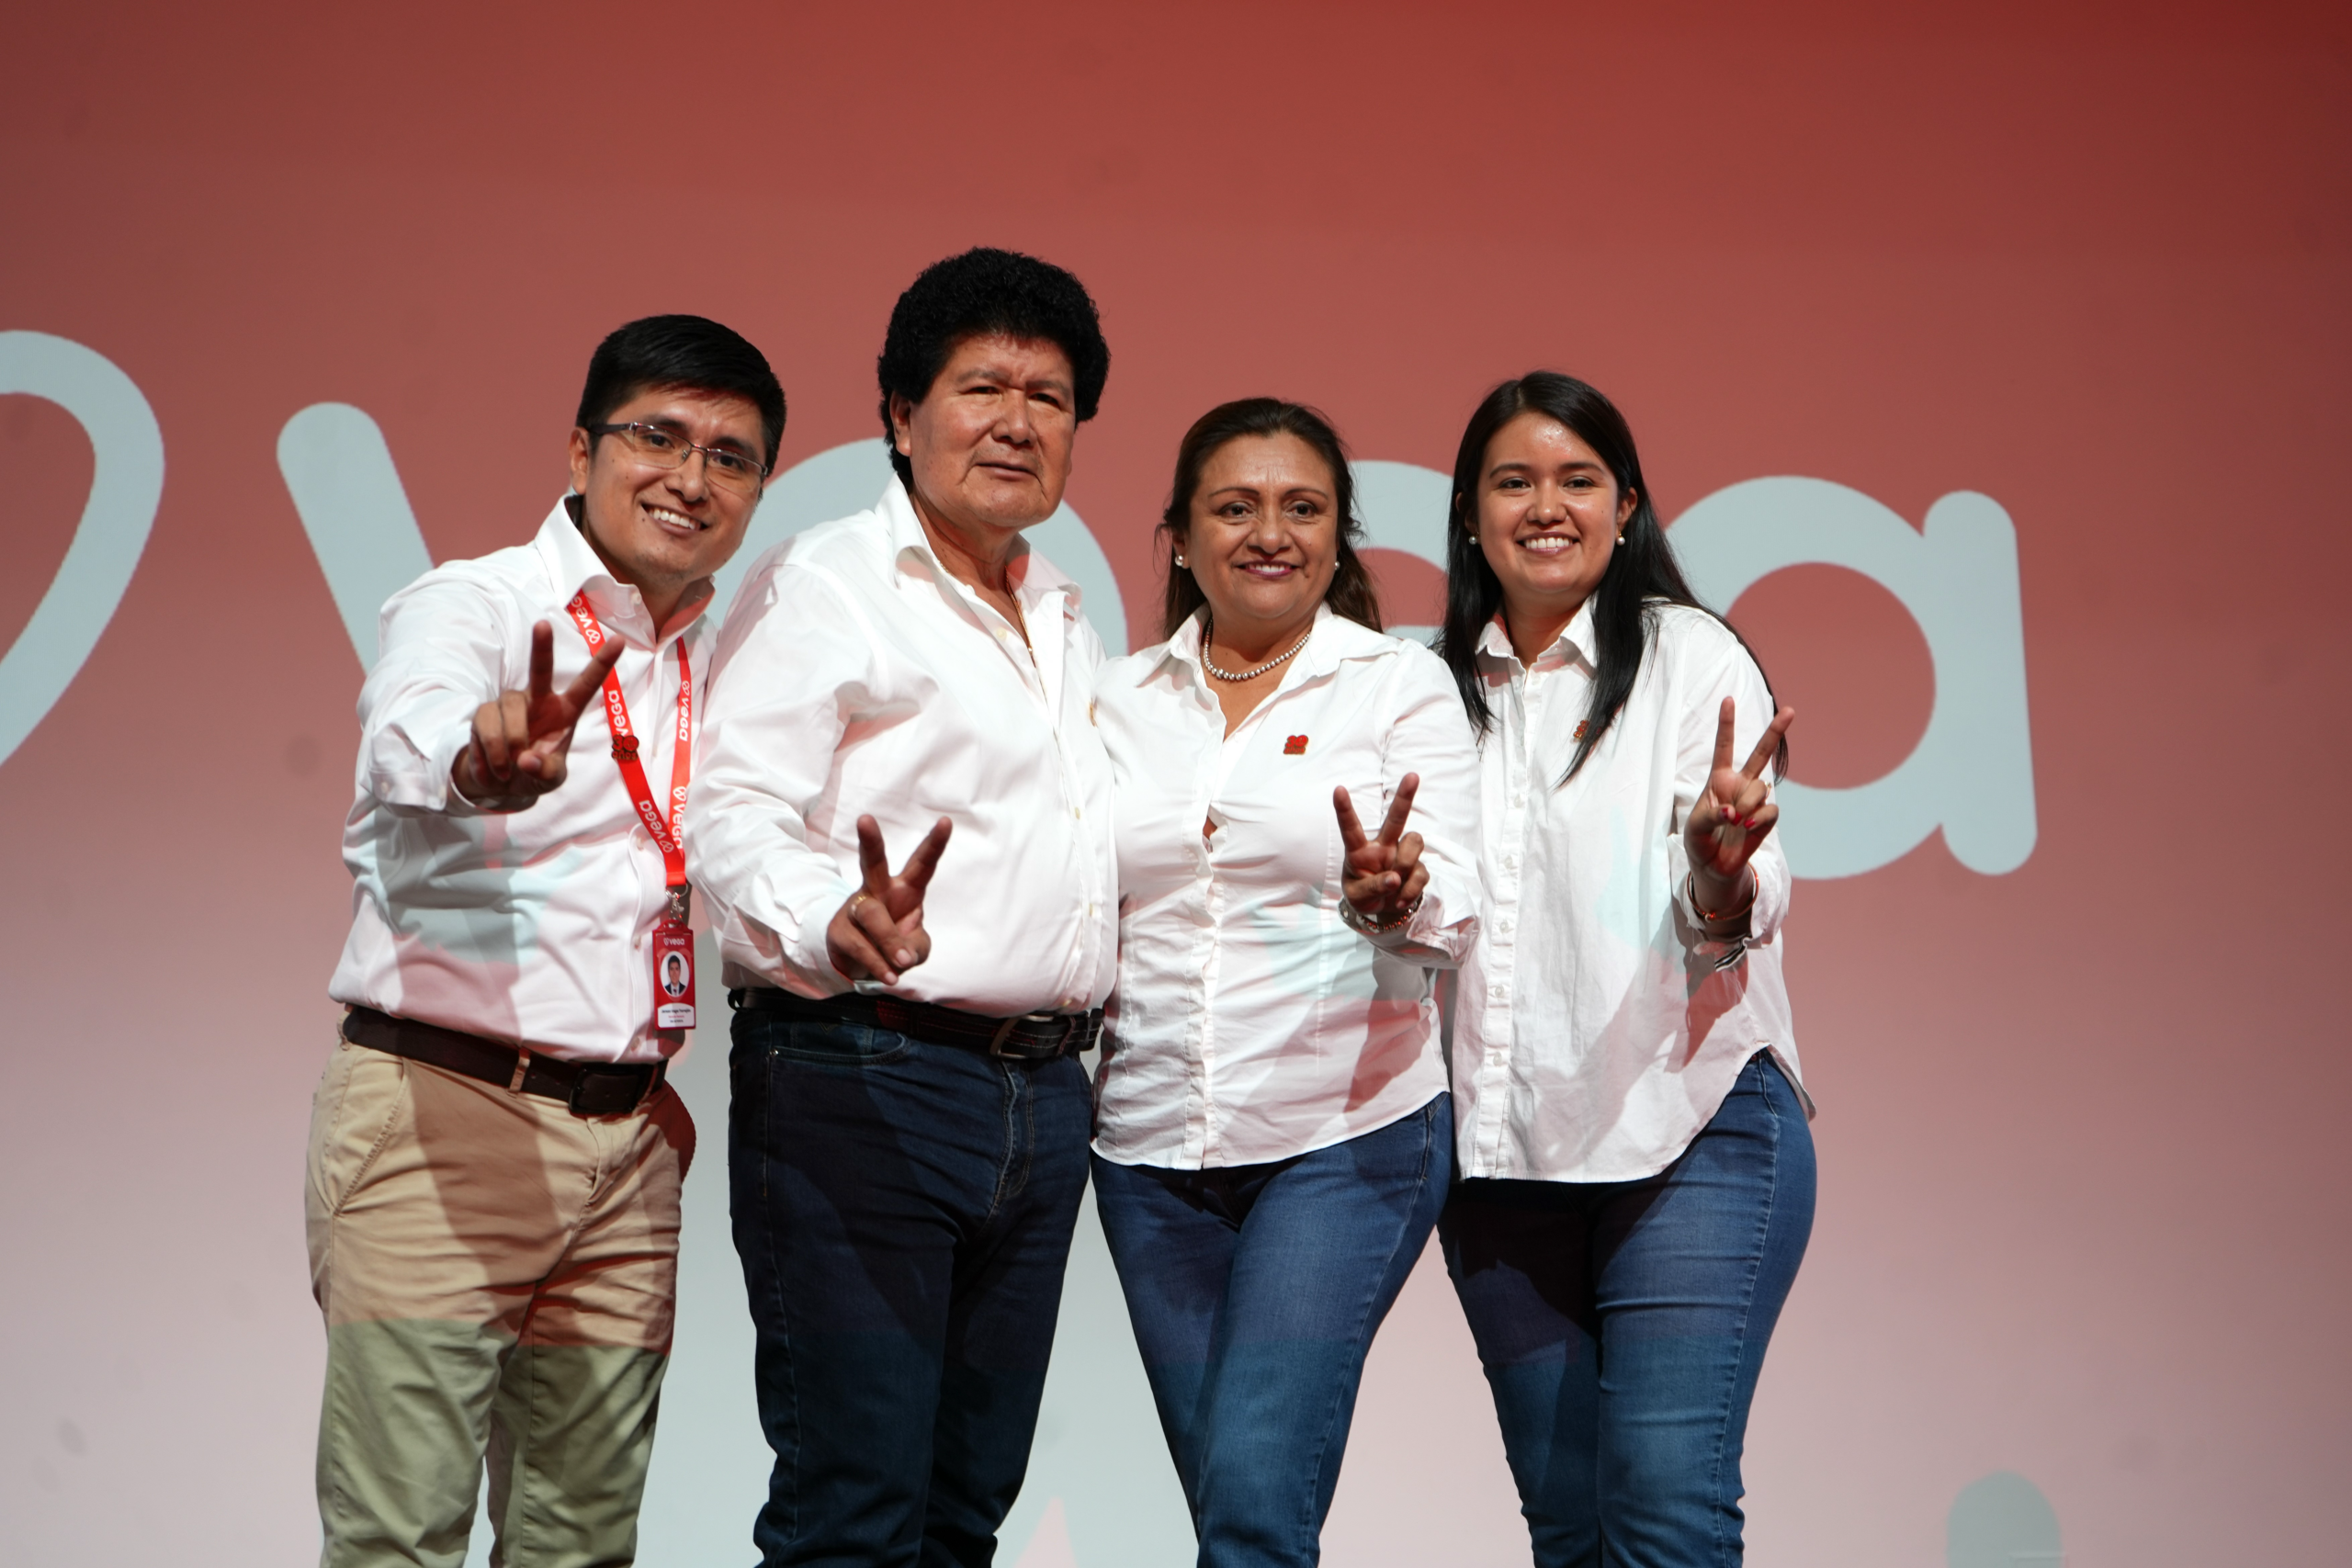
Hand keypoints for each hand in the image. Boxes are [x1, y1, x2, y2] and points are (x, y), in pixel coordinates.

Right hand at [451, 621, 624, 810]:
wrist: (498, 784)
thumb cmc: (533, 773)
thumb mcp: (549, 779)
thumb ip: (545, 772)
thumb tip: (526, 760)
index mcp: (564, 711)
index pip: (586, 684)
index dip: (602, 662)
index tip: (620, 639)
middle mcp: (538, 700)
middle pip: (540, 669)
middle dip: (542, 646)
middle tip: (542, 624)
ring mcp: (510, 703)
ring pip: (510, 710)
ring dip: (509, 745)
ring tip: (508, 770)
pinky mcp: (485, 713)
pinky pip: (486, 726)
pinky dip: (490, 753)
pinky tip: (493, 768)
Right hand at [826, 814, 952, 986]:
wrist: (859, 962)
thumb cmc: (895, 944)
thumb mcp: (917, 948)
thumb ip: (915, 948)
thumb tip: (898, 956)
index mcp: (905, 889)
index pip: (922, 864)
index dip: (935, 844)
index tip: (946, 821)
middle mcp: (878, 891)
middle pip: (873, 864)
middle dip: (870, 841)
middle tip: (864, 819)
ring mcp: (856, 909)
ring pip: (873, 916)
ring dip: (889, 941)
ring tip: (902, 961)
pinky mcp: (840, 931)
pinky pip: (861, 946)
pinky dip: (879, 964)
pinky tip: (890, 977)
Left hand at [1336, 773, 1426, 920]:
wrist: (1382, 910)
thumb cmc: (1362, 895)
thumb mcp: (1357, 897)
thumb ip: (1372, 887)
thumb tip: (1395, 879)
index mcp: (1360, 850)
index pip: (1350, 828)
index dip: (1344, 809)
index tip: (1338, 789)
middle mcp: (1383, 846)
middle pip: (1396, 818)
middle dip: (1405, 796)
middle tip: (1412, 775)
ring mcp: (1402, 855)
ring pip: (1414, 842)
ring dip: (1406, 863)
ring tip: (1395, 885)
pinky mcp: (1418, 868)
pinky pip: (1421, 873)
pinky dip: (1411, 889)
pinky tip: (1400, 899)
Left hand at [1684, 697, 1796, 911]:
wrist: (1714, 867)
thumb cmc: (1700, 841)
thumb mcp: (1694, 828)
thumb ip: (1710, 816)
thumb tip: (1734, 813)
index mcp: (1719, 779)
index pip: (1724, 747)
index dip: (1726, 724)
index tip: (1727, 700)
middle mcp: (1740, 785)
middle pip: (1760, 753)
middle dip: (1775, 731)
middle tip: (1790, 710)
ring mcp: (1755, 800)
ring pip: (1759, 789)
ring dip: (1746, 805)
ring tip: (1734, 821)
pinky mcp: (1767, 817)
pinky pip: (1770, 809)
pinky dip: (1758, 818)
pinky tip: (1747, 827)